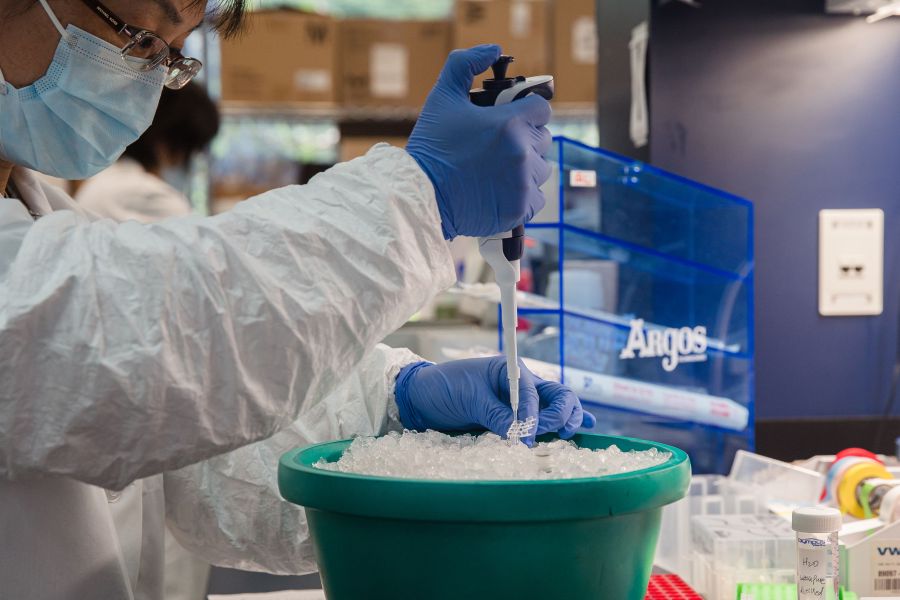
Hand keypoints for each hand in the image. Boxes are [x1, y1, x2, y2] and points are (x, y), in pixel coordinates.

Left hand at [394, 356, 595, 445]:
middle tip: (554, 433)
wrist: (423, 398)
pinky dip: (565, 422)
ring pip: (556, 407)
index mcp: (510, 370)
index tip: (528, 436)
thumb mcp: (469, 398)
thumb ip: (496, 415)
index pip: (533, 392)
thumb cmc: (444, 388)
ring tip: (569, 435)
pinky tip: (586, 428)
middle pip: (557, 395)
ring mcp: (520, 402)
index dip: (535, 415)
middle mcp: (521, 384)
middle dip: (562, 414)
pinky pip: (545, 418)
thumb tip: (521, 434)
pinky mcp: (515, 418)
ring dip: (567, 419)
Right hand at [406, 45, 552, 239]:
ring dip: (525, 167)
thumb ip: (465, 65)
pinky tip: (499, 191)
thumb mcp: (442, 97)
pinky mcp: (520, 208)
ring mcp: (523, 183)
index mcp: (510, 123)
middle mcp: (522, 152)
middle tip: (496, 146)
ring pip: (541, 168)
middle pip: (543, 138)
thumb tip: (494, 49)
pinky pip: (537, 197)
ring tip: (495, 170)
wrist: (420, 196)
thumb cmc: (432, 147)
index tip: (510, 119)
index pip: (541, 108)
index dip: (526, 111)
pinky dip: (522, 195)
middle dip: (525, 138)